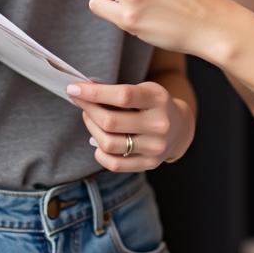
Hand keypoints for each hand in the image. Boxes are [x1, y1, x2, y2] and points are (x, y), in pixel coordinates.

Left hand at [66, 80, 193, 171]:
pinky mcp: (150, 164)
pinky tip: (97, 141)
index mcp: (158, 99)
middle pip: (111, 122)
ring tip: (90, 118)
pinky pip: (115, 164)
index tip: (73, 88)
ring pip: (109, 144)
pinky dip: (99, 152)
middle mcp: (159, 124)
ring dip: (91, 129)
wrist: (180, 128)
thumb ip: (118, 92)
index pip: (122, 95)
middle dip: (88, 110)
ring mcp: (155, 147)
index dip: (94, 93)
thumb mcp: (143, 89)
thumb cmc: (153, 104)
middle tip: (80, 102)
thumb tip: (83, 90)